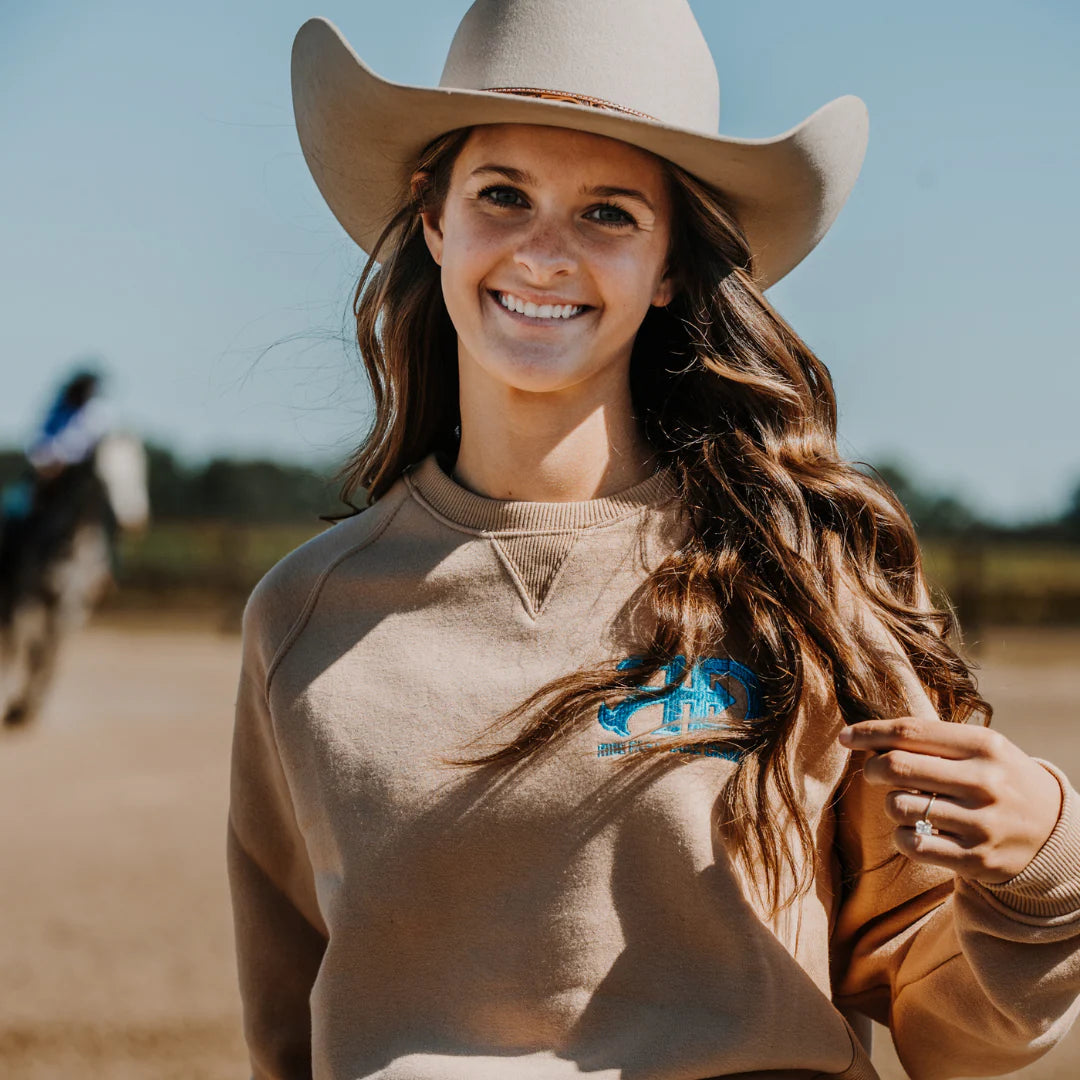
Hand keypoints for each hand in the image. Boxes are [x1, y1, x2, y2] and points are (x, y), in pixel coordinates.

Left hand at [838, 717, 1062, 883]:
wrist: (1052, 831)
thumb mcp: (979, 749)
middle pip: (897, 767)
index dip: (869, 733)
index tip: (845, 737)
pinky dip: (901, 837)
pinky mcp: (976, 859)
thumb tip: (864, 736)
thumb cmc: (997, 779)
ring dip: (890, 806)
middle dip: (873, 769)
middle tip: (874, 773)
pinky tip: (913, 831)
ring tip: (907, 805)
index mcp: (983, 746)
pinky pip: (912, 844)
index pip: (910, 732)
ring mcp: (981, 823)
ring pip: (899, 807)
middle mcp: (984, 782)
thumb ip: (930, 740)